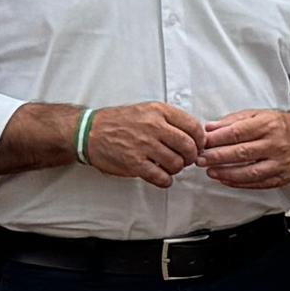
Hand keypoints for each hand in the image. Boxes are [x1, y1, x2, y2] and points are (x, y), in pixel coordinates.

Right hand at [80, 100, 209, 187]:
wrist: (89, 132)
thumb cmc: (119, 122)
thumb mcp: (146, 110)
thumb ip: (170, 120)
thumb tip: (195, 135)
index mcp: (159, 111)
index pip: (193, 126)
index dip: (200, 140)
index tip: (197, 146)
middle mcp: (153, 126)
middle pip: (189, 147)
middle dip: (191, 157)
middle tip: (186, 159)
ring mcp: (144, 145)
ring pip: (177, 163)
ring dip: (177, 169)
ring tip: (169, 166)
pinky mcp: (135, 163)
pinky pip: (161, 177)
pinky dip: (165, 180)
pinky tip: (161, 177)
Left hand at [191, 106, 289, 190]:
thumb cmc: (279, 126)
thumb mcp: (257, 115)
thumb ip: (232, 121)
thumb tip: (210, 129)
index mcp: (268, 125)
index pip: (237, 133)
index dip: (217, 139)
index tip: (202, 142)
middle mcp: (276, 144)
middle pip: (241, 153)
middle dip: (217, 157)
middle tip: (201, 159)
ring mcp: (280, 163)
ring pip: (249, 172)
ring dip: (226, 173)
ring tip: (210, 172)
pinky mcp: (282, 177)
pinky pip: (258, 183)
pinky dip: (239, 183)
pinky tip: (226, 179)